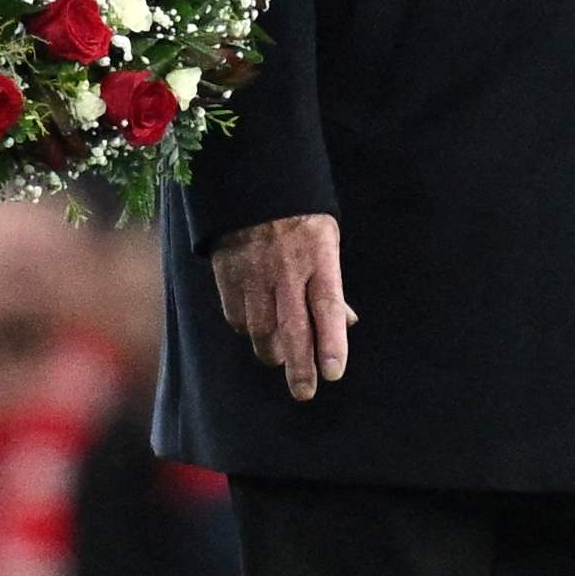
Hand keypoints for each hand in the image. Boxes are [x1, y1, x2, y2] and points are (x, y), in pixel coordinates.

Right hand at [208, 212, 352, 401]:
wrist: (251, 183)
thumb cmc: (299, 216)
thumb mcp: (327, 242)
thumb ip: (332, 285)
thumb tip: (347, 323)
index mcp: (318, 259)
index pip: (327, 308)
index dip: (331, 343)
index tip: (333, 372)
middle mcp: (286, 270)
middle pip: (293, 329)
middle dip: (300, 367)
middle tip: (305, 392)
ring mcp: (254, 274)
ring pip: (261, 330)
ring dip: (272, 351)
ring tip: (280, 357)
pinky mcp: (227, 275)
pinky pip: (236, 318)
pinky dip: (247, 329)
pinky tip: (255, 327)